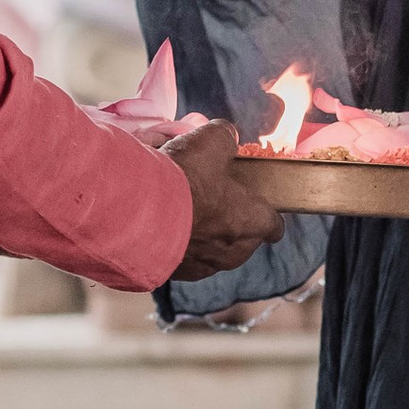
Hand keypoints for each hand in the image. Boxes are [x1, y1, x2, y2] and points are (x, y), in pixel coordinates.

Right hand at [162, 118, 286, 280]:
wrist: (135, 213)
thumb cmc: (181, 179)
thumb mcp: (209, 141)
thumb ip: (224, 137)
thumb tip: (225, 135)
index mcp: (250, 220)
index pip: (272, 224)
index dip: (266, 213)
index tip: (260, 206)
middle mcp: (232, 250)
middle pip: (243, 240)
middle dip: (233, 222)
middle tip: (215, 201)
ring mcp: (204, 265)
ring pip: (213, 251)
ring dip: (204, 234)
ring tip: (185, 212)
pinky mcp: (176, 273)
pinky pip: (184, 258)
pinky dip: (178, 244)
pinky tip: (164, 226)